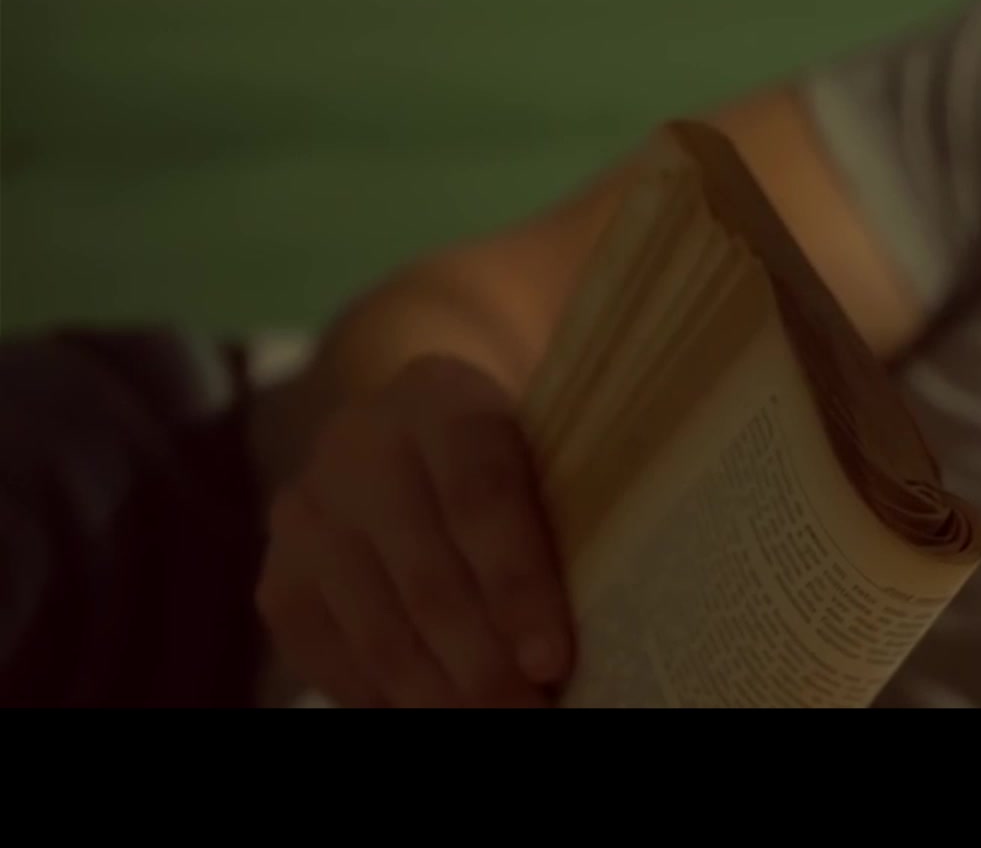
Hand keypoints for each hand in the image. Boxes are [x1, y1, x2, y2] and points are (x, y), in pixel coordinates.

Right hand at [255, 355, 572, 707]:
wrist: (413, 430)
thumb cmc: (510, 458)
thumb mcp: (543, 456)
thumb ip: (560, 521)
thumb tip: (562, 644)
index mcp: (441, 400)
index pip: (478, 497)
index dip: (517, 586)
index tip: (551, 661)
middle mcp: (360, 447)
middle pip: (426, 577)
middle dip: (484, 666)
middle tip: (529, 711)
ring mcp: (306, 511)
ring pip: (377, 628)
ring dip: (437, 696)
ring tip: (490, 720)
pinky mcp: (278, 575)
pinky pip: (327, 654)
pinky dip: (383, 697)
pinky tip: (432, 713)